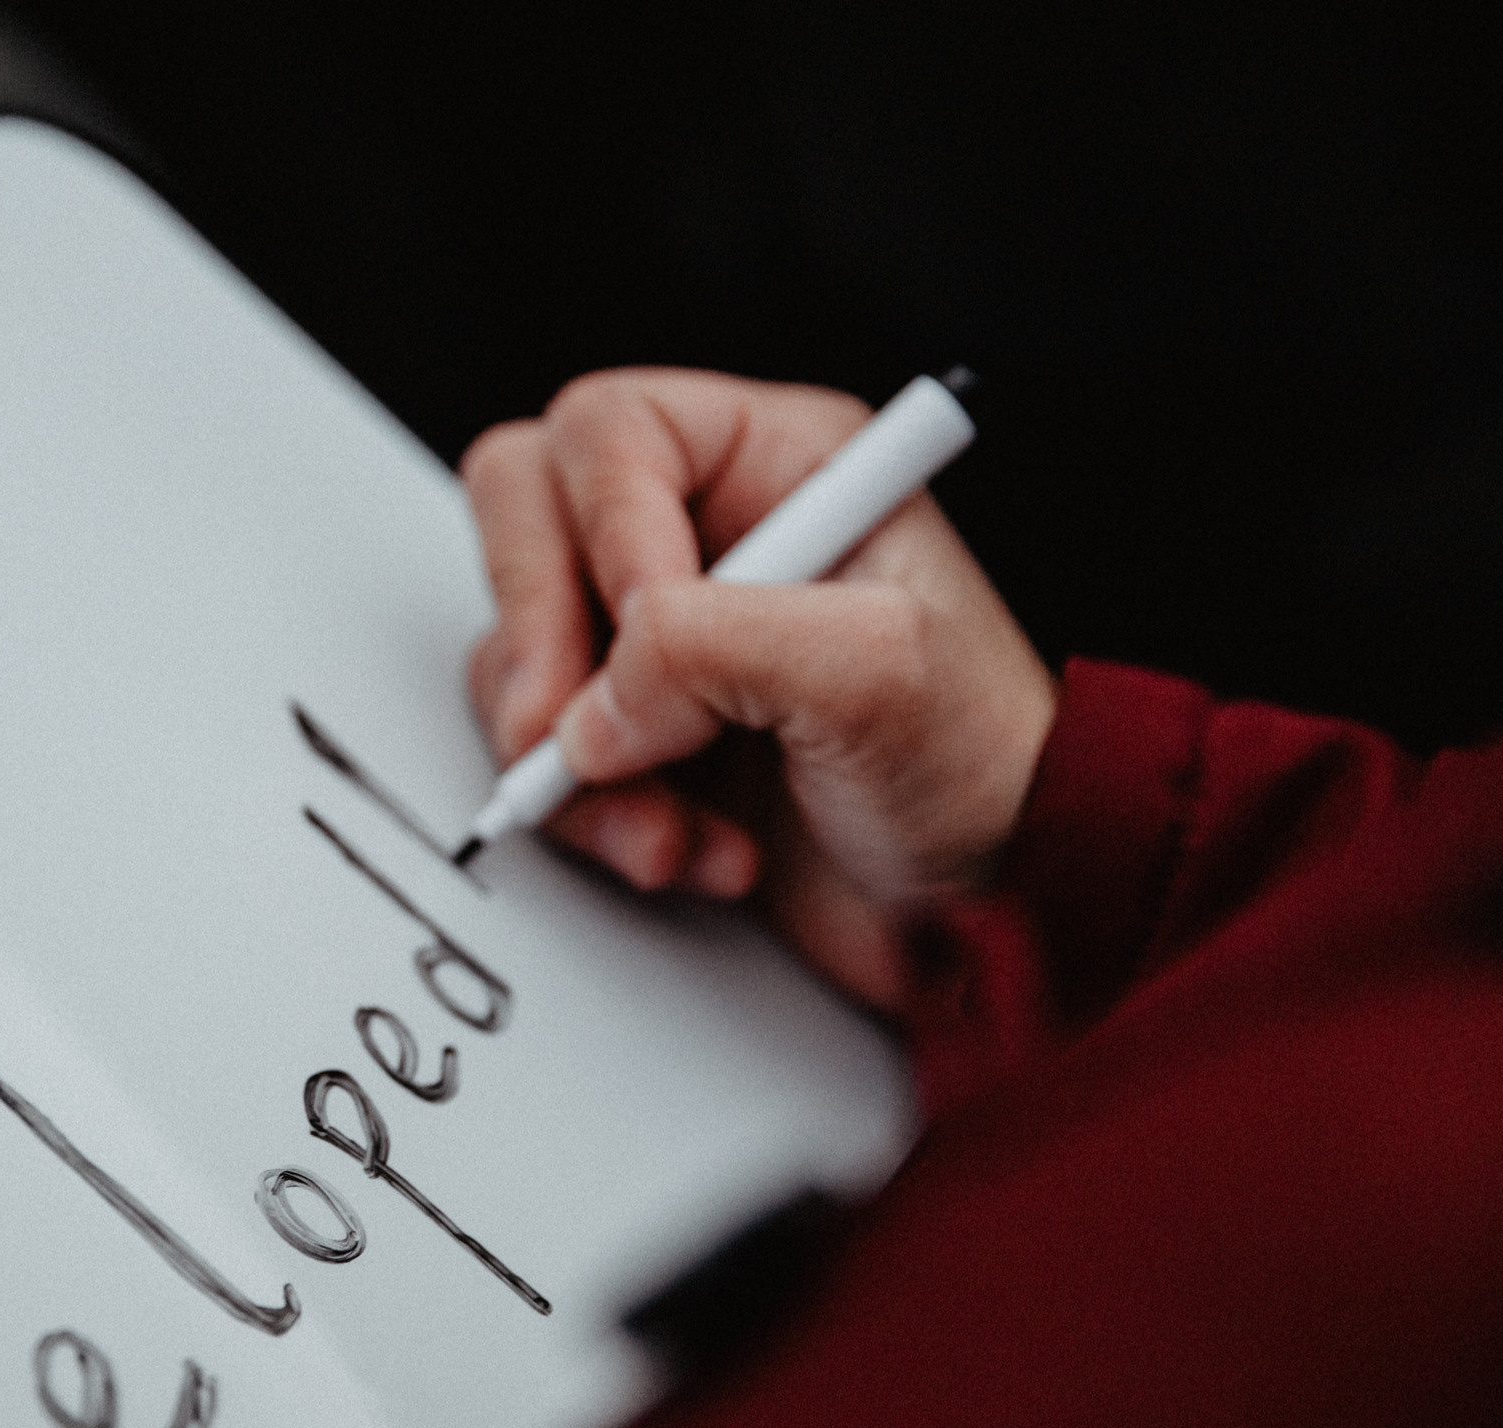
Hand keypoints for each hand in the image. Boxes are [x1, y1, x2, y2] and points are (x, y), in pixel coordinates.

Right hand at [462, 367, 1056, 1010]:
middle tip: (566, 727)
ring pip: (516, 650)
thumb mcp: (876, 674)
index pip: (613, 432)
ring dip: (572, 758)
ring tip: (669, 824)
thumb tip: (596, 700)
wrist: (985, 920)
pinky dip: (591, 815)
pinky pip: (535, 750)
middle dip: (537, 634)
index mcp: (780, 467)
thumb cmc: (981, 771)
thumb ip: (717, 645)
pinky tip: (684, 847)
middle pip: (525, 512)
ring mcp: (655, 643)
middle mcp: (703, 537)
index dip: (605, 528)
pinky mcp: (628, 737)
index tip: (641, 634)